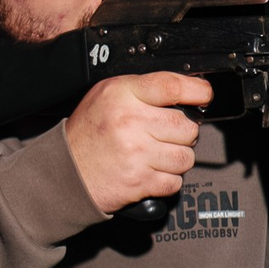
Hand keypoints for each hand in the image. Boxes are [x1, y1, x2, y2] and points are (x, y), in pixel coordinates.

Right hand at [66, 72, 211, 214]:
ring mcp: (136, 152)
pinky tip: (149, 171)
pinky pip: (175, 181)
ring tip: (155, 155)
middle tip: (164, 135)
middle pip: (187, 126)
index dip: (197, 91)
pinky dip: (167, 180)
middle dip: (182, 133)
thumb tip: (188, 91)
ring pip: (186, 156)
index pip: (172, 86)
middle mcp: (130, 121)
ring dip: (176, 159)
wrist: (64, 171)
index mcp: (121, 94)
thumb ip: (145, 90)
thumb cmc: (89, 134)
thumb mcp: (108, 96)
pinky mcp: (140, 180)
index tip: (204, 95)